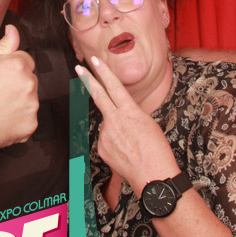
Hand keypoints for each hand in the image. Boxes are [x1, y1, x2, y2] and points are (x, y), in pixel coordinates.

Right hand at [0, 25, 38, 153]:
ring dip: (19, 102)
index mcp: (17, 65)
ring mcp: (31, 105)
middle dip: (17, 85)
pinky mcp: (30, 124)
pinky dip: (19, 120)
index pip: (25, 61)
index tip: (0, 79)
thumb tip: (13, 31)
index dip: (11, 70)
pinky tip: (3, 119)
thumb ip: (4, 45)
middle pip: (29, 79)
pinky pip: (29, 118)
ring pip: (30, 99)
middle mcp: (27, 83)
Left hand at [75, 57, 176, 195]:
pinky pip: (105, 139)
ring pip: (106, 124)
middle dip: (88, 80)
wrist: (152, 175)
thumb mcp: (148, 123)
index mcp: (130, 112)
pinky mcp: (101, 148)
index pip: (114, 86)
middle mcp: (114, 121)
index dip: (104, 72)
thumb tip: (118, 116)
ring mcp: (105, 135)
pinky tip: (125, 151)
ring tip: (131, 143)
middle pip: (98, 96)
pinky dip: (113, 142)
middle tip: (79, 69)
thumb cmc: (157, 150)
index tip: (95, 61)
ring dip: (116, 129)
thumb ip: (130, 115)